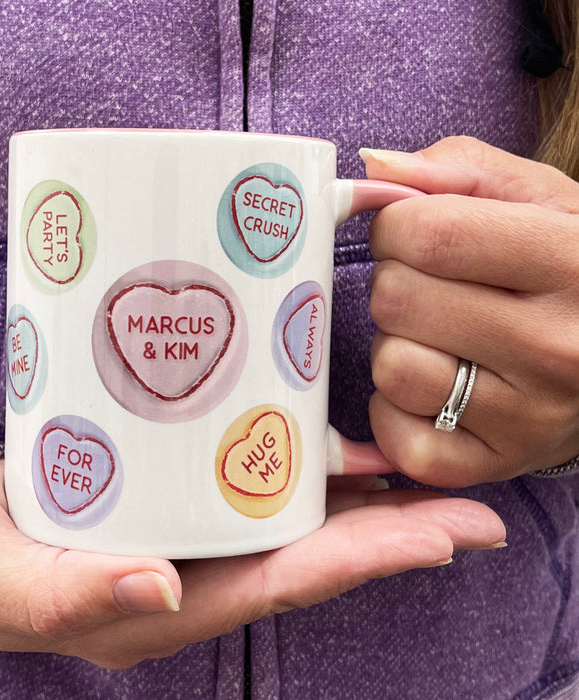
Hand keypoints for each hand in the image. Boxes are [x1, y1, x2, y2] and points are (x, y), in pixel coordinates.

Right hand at [0, 449, 503, 667]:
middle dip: (389, 529)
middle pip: (303, 550)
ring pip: (282, 514)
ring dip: (353, 494)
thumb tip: (158, 593)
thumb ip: (65, 596)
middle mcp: (181, 570)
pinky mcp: (161, 488)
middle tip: (466, 501)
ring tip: (417, 462)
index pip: (280, 583)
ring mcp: (175, 527)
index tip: (441, 535)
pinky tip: (326, 434)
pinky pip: (243, 479)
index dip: (365, 561)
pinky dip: (292, 460)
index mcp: (154, 605)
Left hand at [363, 136, 578, 486]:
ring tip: (434, 338)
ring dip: (395, 344)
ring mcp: (526, 417)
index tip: (407, 234)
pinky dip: (395, 408)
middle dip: (395, 283)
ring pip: (391, 367)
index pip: (427, 234)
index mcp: (570, 263)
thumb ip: (459, 171)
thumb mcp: (540, 200)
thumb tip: (375, 171)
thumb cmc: (566, 272)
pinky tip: (432, 387)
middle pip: (397, 299)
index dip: (394, 227)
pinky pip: (396, 434)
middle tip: (428, 288)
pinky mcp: (491, 465)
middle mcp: (557, 348)